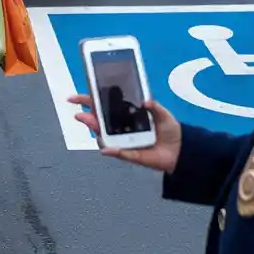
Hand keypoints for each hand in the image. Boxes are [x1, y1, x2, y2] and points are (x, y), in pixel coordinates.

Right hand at [67, 95, 182, 172]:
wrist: (180, 149)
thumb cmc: (169, 131)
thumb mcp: (163, 113)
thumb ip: (154, 106)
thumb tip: (145, 101)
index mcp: (124, 115)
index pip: (101, 107)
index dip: (86, 102)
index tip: (73, 99)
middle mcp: (120, 128)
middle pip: (97, 122)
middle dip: (86, 118)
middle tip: (80, 114)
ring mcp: (123, 141)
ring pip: (103, 137)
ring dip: (96, 131)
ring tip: (91, 124)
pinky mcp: (130, 154)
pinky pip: (118, 153)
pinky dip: (112, 150)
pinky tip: (106, 147)